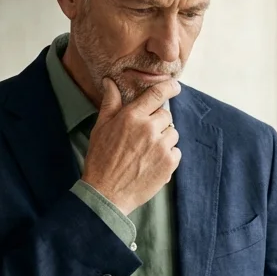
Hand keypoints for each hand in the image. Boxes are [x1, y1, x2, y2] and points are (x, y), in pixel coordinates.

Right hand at [80, 78, 181, 215]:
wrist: (106, 193)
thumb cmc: (100, 159)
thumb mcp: (101, 127)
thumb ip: (110, 103)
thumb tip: (110, 82)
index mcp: (132, 117)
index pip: (157, 94)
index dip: (170, 87)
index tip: (175, 86)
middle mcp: (149, 129)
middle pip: (166, 115)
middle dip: (157, 122)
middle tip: (143, 136)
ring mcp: (161, 147)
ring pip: (173, 133)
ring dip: (164, 139)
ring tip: (146, 151)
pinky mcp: (169, 163)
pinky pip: (176, 151)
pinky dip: (168, 155)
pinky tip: (152, 162)